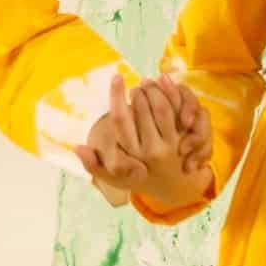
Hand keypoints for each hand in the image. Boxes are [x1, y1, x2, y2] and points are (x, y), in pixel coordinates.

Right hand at [75, 74, 213, 206]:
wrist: (175, 188)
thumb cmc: (139, 179)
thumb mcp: (114, 178)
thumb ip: (94, 164)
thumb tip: (77, 147)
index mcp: (132, 154)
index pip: (120, 120)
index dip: (116, 96)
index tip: (116, 77)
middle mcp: (152, 149)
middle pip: (144, 108)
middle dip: (138, 90)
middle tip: (135, 84)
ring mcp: (172, 143)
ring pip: (163, 106)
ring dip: (154, 89)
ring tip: (148, 84)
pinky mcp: (188, 138)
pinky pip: (180, 109)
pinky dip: (173, 94)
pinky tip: (165, 85)